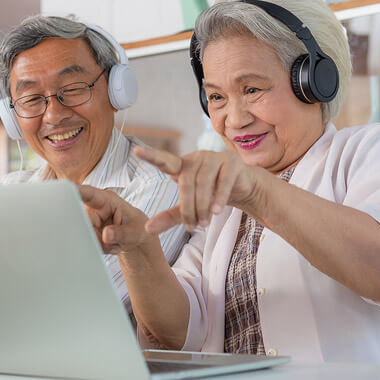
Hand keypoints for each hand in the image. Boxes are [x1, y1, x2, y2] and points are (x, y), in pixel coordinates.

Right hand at [78, 185, 151, 254]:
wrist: (134, 237)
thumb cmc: (137, 228)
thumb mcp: (135, 232)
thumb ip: (121, 233)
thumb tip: (106, 235)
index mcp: (107, 199)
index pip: (89, 194)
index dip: (76, 191)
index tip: (65, 187)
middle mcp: (93, 207)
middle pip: (83, 222)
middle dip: (97, 237)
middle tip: (115, 242)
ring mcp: (88, 219)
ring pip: (84, 235)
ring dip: (99, 244)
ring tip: (115, 242)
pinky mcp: (85, 229)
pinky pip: (86, 242)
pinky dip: (97, 248)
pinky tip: (108, 245)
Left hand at [134, 147, 258, 233]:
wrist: (243, 187)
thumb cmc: (212, 194)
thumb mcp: (190, 206)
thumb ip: (170, 216)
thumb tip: (147, 229)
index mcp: (182, 165)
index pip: (164, 160)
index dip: (151, 156)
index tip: (136, 151)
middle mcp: (196, 158)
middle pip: (186, 183)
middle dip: (188, 208)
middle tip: (193, 227)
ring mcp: (214, 158)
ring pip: (204, 183)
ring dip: (203, 206)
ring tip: (204, 223)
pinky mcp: (231, 162)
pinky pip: (223, 181)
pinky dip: (219, 198)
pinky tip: (217, 211)